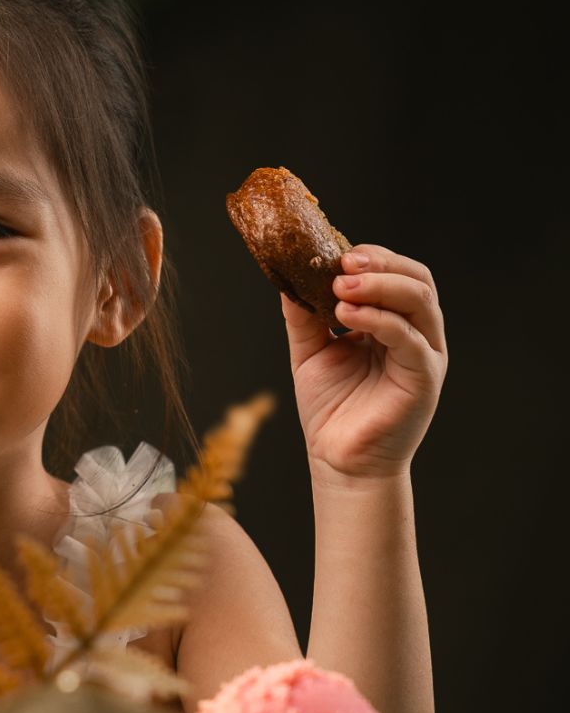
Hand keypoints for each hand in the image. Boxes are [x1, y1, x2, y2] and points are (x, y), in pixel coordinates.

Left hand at [281, 245, 447, 480]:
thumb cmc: (330, 408)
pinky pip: (409, 338)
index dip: (370, 258)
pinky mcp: (424, 377)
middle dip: (381, 264)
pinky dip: (379, 319)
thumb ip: (304, 315)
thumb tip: (288, 277)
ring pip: (420, 301)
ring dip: (380, 286)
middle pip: (416, 279)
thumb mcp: (310, 351)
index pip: (395, 274)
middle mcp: (416, 334)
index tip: (336, 253)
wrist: (338, 460)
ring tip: (340, 287)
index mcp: (393, 323)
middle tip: (343, 263)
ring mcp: (425, 354)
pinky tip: (347, 315)